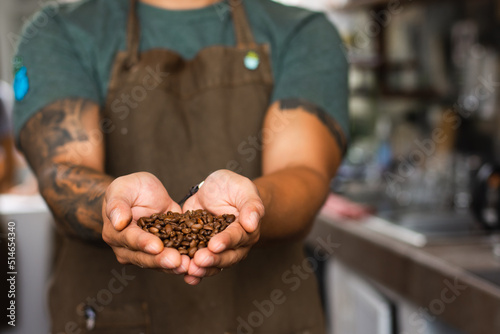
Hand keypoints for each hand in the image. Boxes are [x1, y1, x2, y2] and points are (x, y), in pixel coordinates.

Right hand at [102, 172, 189, 273]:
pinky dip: (183, 262)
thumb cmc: (130, 188)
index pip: (130, 239)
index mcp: (116, 233)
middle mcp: (129, 248)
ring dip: (173, 266)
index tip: (157, 246)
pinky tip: (194, 263)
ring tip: (188, 265)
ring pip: (159, 262)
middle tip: (177, 261)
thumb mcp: (121, 188)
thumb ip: (117, 204)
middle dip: (161, 260)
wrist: (144, 191)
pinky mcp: (164, 251)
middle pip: (145, 257)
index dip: (144, 243)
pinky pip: (172, 259)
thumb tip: (118, 222)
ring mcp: (147, 252)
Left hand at [182, 170, 264, 284]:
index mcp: (246, 230)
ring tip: (190, 270)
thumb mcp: (243, 189)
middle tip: (199, 260)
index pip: (237, 237)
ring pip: (213, 264)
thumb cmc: (233, 187)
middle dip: (213, 259)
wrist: (215, 189)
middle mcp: (234, 245)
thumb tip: (252, 224)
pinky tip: (185, 277)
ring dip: (202, 270)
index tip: (215, 245)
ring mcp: (217, 249)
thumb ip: (251, 205)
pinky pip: (198, 264)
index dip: (226, 241)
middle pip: (226, 256)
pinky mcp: (200, 249)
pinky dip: (193, 272)